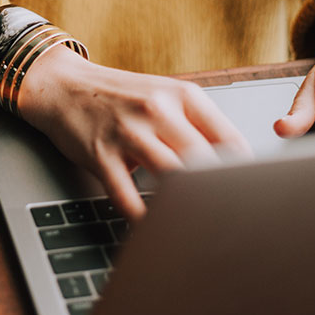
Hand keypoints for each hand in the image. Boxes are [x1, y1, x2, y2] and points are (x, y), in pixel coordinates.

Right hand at [18, 46, 250, 220]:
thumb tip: (235, 164)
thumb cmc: (121, 96)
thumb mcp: (164, 96)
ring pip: (171, 177)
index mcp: (182, 95)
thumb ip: (197, 124)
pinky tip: (152, 227)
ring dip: (184, 206)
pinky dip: (141, 217)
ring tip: (195, 228)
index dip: (244, 173)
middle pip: (203, 161)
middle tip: (228, 218)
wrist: (65, 86)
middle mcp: (157, 110)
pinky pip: (126, 195)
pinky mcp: (100, 154)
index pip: (229, 138)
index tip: (250, 195)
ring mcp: (128, 132)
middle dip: (218, 193)